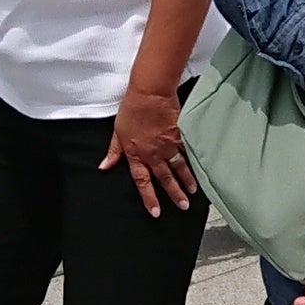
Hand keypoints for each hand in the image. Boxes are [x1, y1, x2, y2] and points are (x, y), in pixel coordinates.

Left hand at [100, 86, 194, 214]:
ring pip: (179, 168)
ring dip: (187, 181)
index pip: (142, 181)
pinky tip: (201, 168)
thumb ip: (113, 152)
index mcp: (136, 154)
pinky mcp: (180, 135)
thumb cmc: (131, 109)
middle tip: (182, 206)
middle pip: (165, 179)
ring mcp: (168, 145)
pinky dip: (194, 162)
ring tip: (193, 192)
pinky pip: (188, 152)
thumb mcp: (117, 131)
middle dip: (174, 194)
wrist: (150, 93)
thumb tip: (104, 166)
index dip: (149, 198)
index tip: (155, 211)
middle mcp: (153, 154)